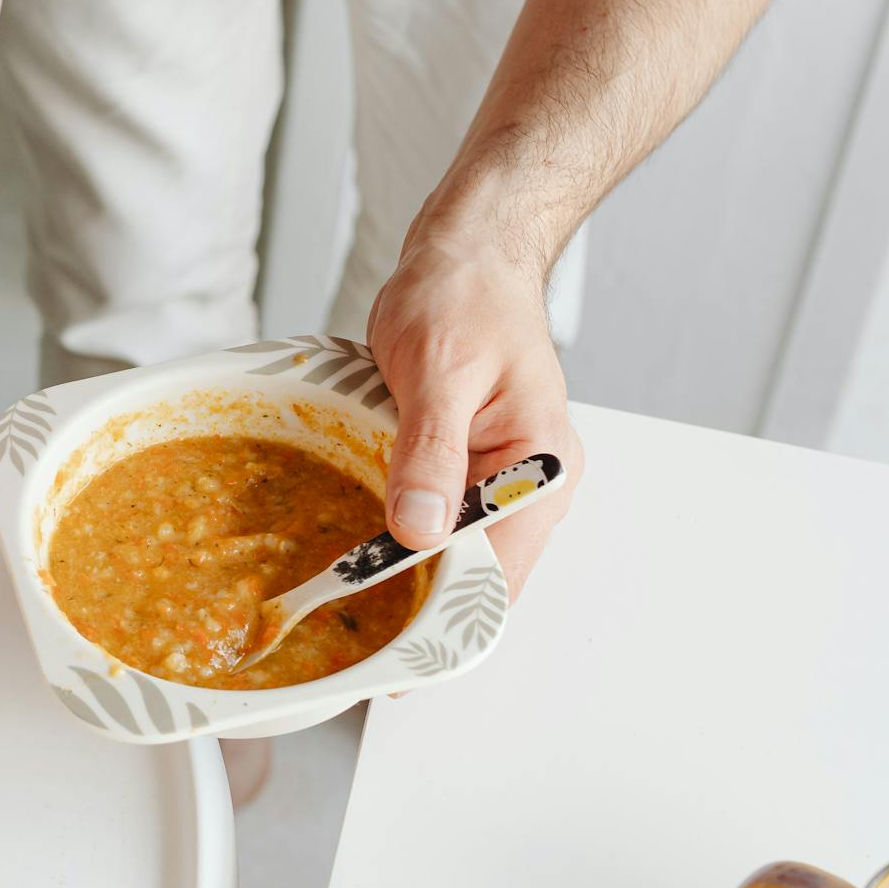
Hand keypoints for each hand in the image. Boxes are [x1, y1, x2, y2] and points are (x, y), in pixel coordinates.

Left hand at [365, 236, 584, 595]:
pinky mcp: (467, 467)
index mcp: (543, 466)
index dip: (446, 609)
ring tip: (346, 592)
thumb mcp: (439, 371)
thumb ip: (431, 453)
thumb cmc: (465, 297)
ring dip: (404, 567)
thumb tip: (420, 530)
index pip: (501, 571)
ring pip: (454, 551)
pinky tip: (359, 542)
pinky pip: (438, 518)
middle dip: (418, 599)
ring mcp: (500, 478)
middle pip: (478, 573)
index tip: (386, 632)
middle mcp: (532, 483)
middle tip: (350, 620)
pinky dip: (400, 532)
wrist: (466, 255)